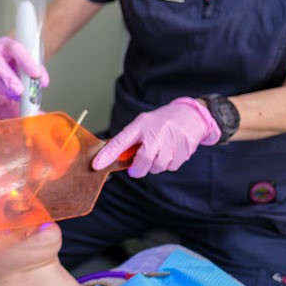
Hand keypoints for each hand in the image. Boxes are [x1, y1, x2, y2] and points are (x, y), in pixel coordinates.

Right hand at [0, 37, 49, 98]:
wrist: (2, 55)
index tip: (35, 73)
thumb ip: (36, 67)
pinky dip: (1, 91)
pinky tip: (9, 93)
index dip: (26, 62)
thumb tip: (42, 81)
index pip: (15, 49)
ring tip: (18, 94)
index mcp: (5, 42)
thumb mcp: (27, 57)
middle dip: (9, 80)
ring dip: (6, 89)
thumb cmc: (15, 57)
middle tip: (19, 91)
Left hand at [91, 97, 221, 177]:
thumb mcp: (141, 125)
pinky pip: (172, 166)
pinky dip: (168, 164)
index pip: (120, 141)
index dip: (108, 154)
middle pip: (144, 159)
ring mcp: (172, 139)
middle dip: (139, 168)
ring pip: (159, 166)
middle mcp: (156, 131)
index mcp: (140, 125)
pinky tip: (170, 152)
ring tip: (158, 153)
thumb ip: (127, 141)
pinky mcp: (185, 148)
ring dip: (155, 165)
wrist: (190, 115)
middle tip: (136, 169)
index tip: (96, 165)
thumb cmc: (159, 123)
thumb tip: (109, 157)